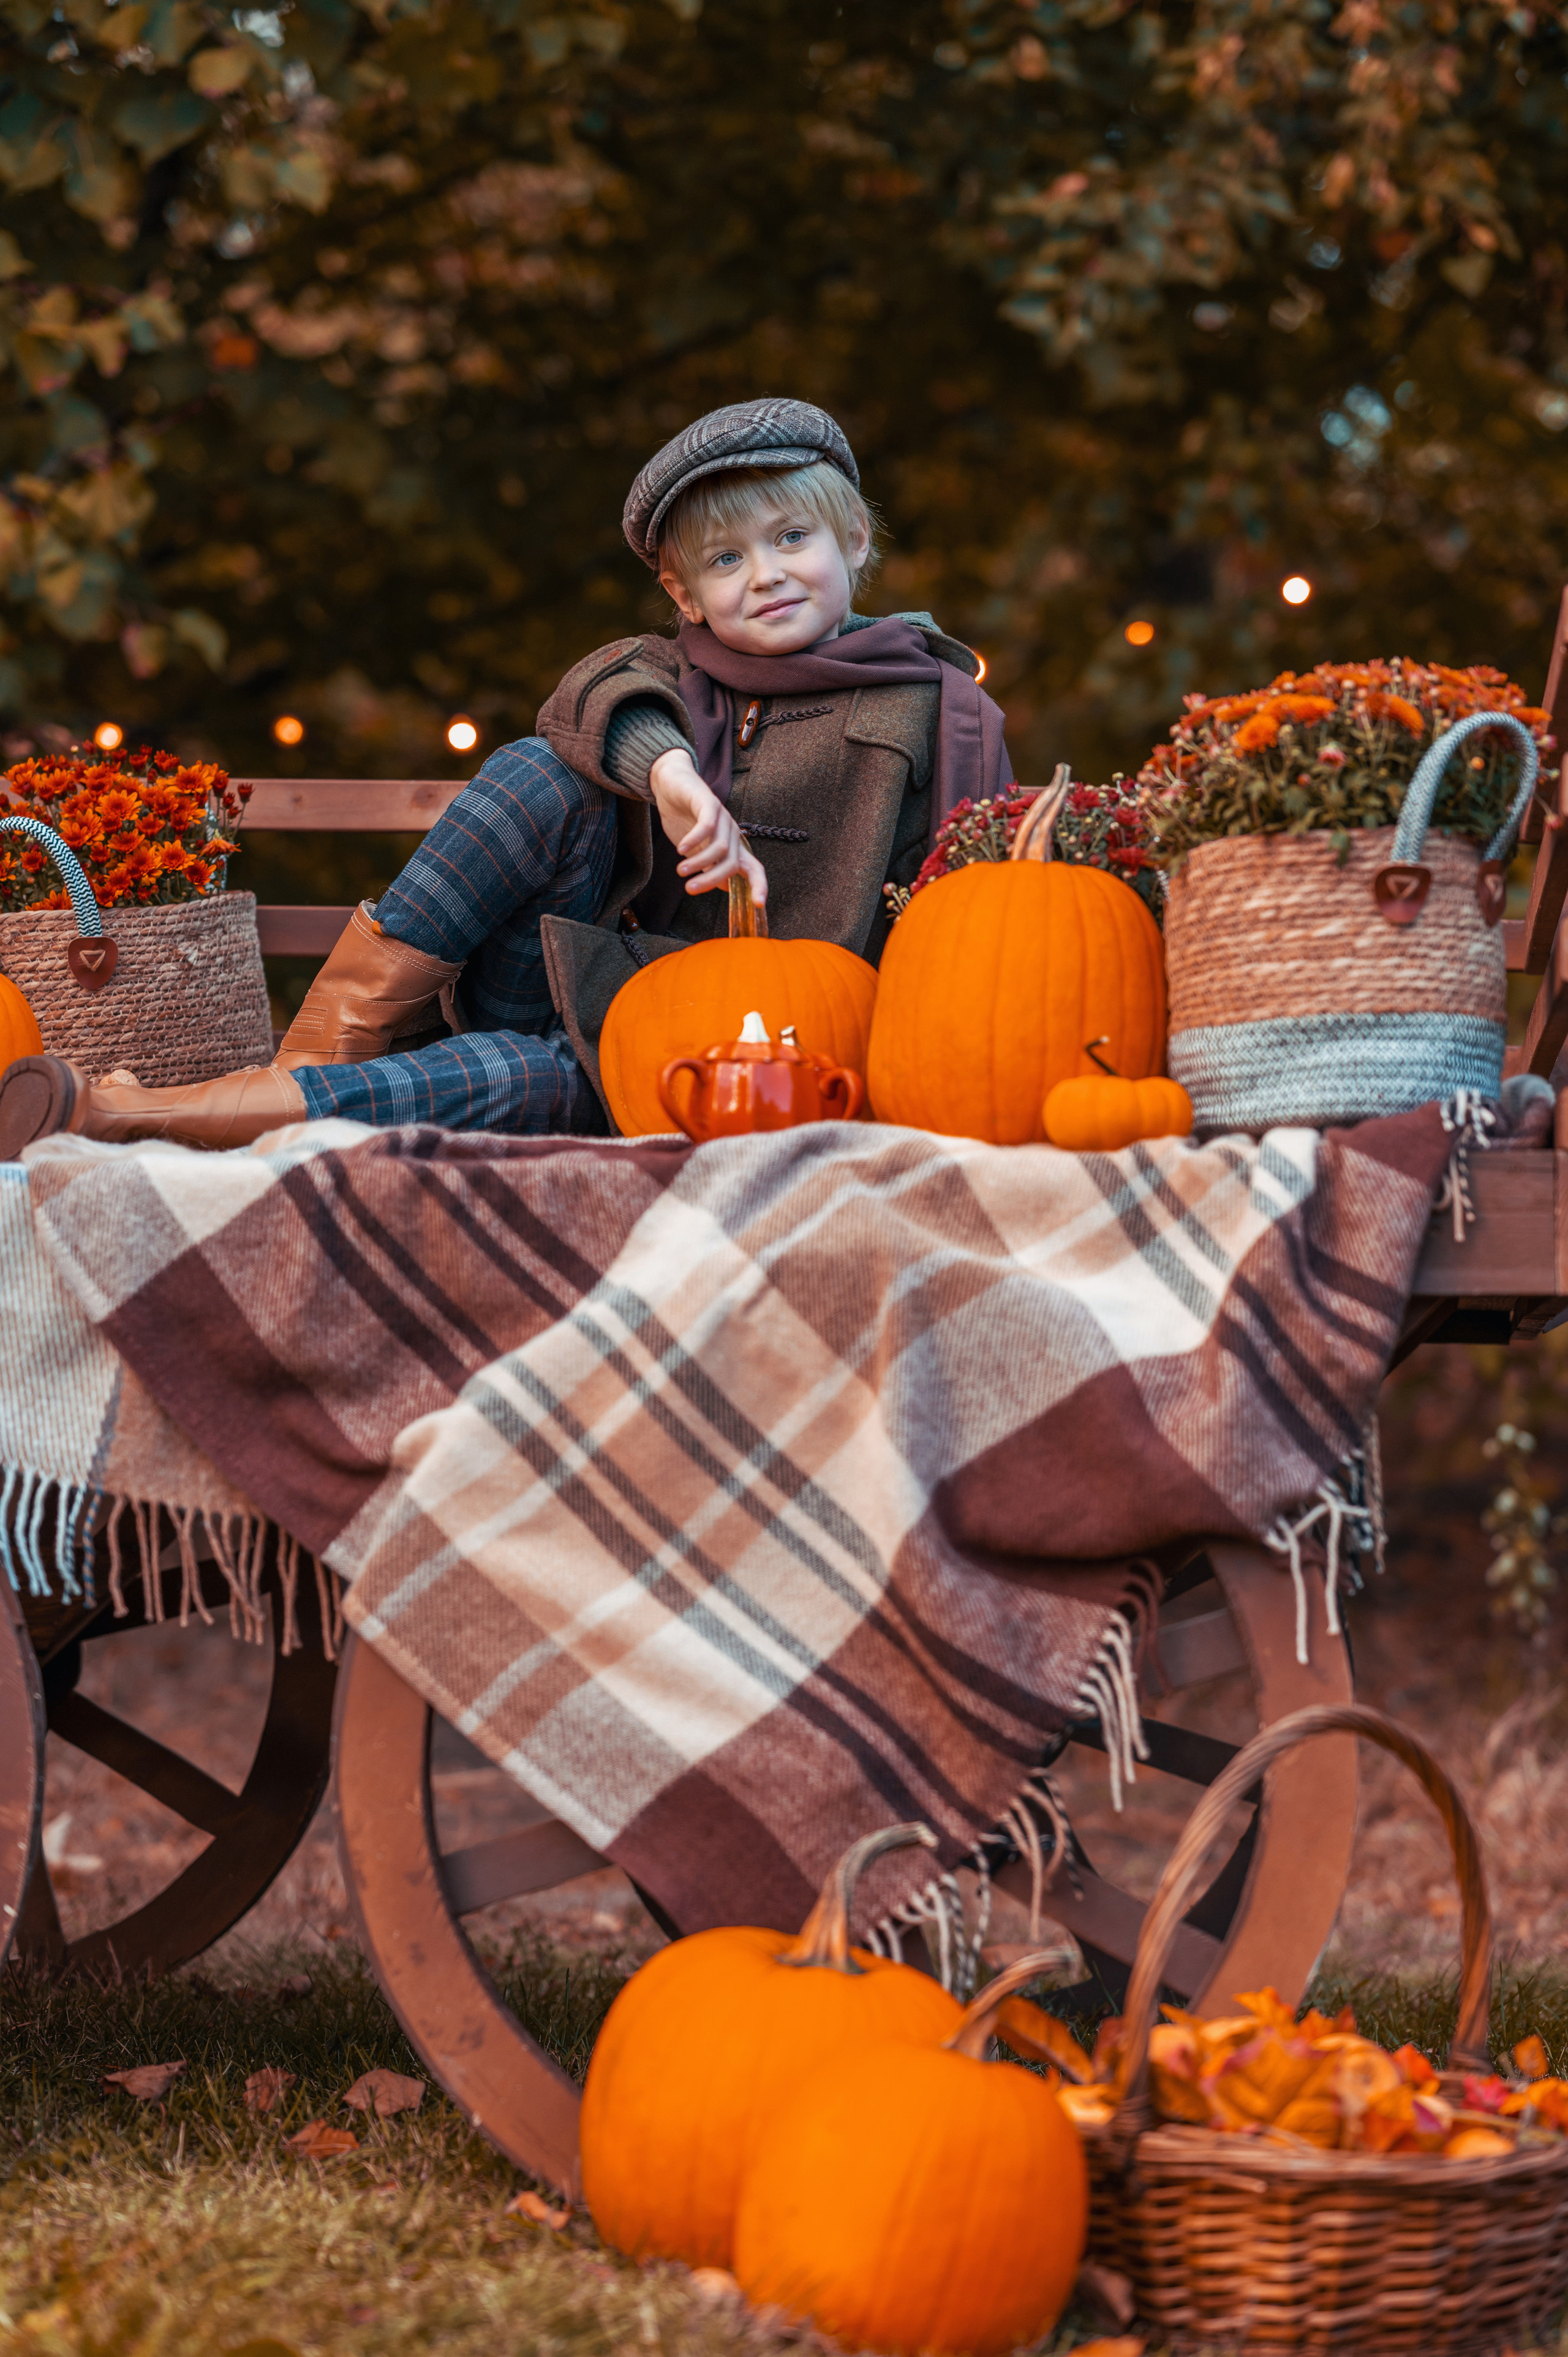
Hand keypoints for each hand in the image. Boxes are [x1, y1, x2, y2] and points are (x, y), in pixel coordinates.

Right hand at [649, 747, 767, 906]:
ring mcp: (723, 817)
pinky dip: (694, 839)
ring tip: (680, 870)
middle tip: (689, 889)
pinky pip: (707, 826)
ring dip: (699, 863)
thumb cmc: (685, 819)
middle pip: (732, 864)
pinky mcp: (708, 802)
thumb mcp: (698, 850)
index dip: (759, 886)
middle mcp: (733, 832)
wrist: (672, 783)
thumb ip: (711, 867)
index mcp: (734, 847)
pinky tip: (680, 848)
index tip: (758, 904)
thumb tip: (724, 888)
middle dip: (711, 880)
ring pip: (720, 847)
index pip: (754, 869)